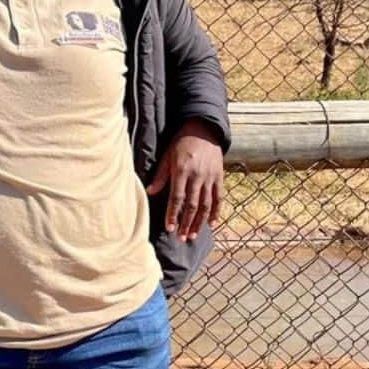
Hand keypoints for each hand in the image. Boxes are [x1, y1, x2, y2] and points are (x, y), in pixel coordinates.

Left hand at [145, 119, 223, 242]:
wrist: (204, 130)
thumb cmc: (181, 143)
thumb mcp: (167, 156)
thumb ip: (160, 176)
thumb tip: (149, 192)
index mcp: (182, 171)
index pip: (177, 198)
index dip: (173, 214)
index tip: (170, 228)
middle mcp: (197, 176)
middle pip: (191, 205)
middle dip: (186, 224)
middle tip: (181, 238)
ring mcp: (210, 177)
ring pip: (206, 204)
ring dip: (200, 222)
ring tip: (194, 235)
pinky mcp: (219, 177)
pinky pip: (219, 197)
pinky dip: (216, 212)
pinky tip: (211, 224)